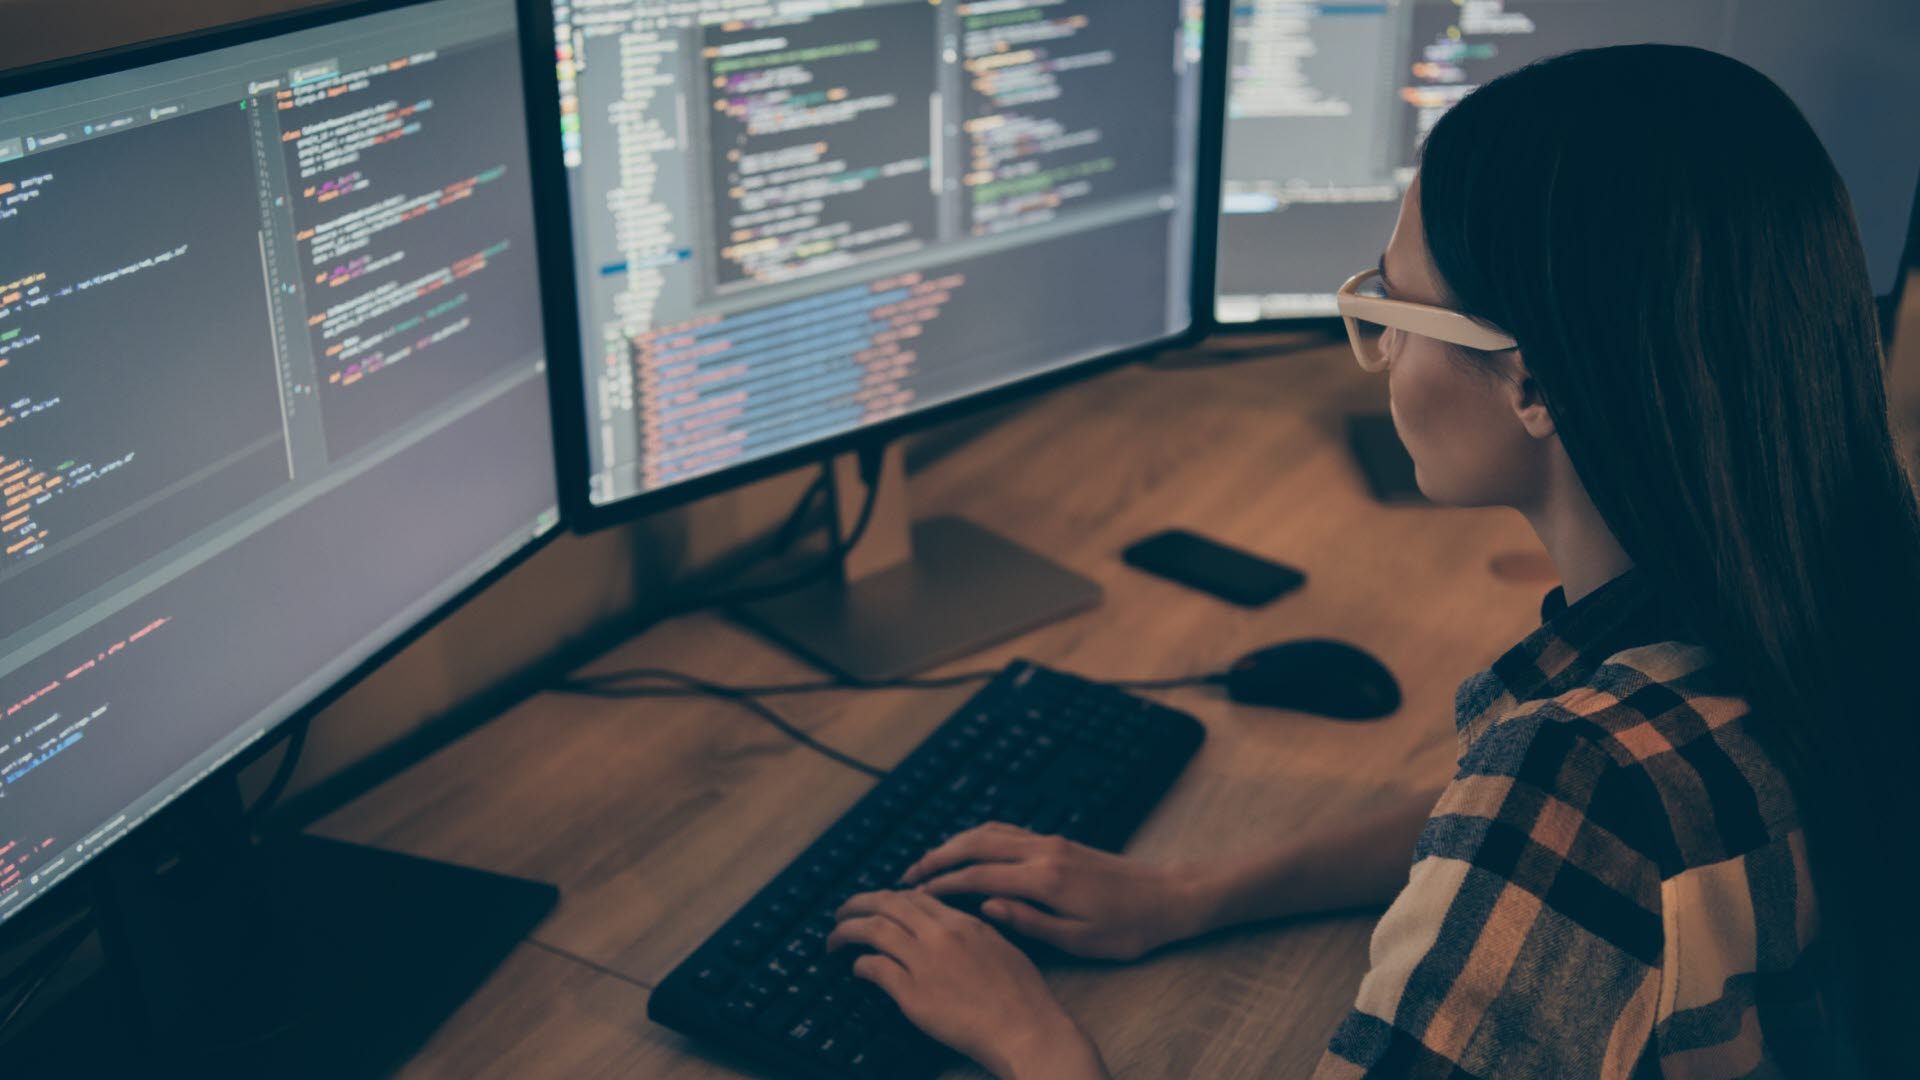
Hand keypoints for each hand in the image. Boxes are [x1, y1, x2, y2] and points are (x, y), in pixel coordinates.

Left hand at [829, 889, 1106, 1079]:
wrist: (1026, 1028)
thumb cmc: (1023, 994)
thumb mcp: (1002, 946)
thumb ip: (974, 930)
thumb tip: (953, 925)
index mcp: (964, 921)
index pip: (915, 897)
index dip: (890, 898)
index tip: (878, 904)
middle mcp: (941, 935)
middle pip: (887, 906)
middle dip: (858, 904)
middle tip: (842, 912)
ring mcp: (925, 963)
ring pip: (873, 931)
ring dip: (847, 932)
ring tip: (834, 938)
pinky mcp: (913, 994)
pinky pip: (876, 968)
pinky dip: (861, 964)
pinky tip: (856, 968)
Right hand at [900, 823, 1206, 960]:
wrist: (1168, 896)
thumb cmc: (1128, 927)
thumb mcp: (1081, 940)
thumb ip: (1030, 922)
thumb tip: (987, 906)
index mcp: (1045, 879)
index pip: (978, 875)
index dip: (943, 885)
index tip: (915, 895)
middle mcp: (1043, 851)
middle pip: (976, 844)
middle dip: (937, 857)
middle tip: (907, 875)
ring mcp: (1051, 841)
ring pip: (989, 831)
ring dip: (955, 843)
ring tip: (928, 861)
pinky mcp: (1058, 840)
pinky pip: (1007, 830)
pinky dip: (979, 836)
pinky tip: (968, 848)